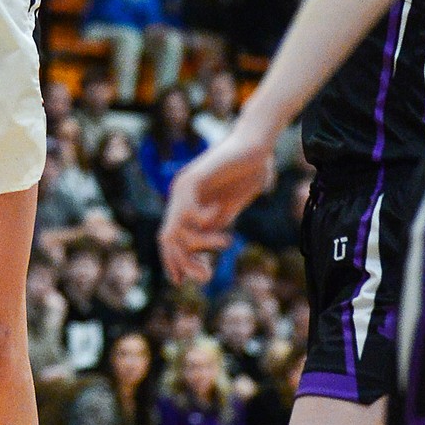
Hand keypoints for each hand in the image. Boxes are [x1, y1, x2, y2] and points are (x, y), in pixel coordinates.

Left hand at [159, 118, 275, 285]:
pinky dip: (203, 223)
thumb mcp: (228, 208)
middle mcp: (179, 196)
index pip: (171, 240)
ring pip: (175, 231)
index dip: (178, 263)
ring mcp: (183, 186)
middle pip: (167, 240)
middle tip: (207, 275)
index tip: (199, 279)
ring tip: (226, 242)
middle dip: (185, 263)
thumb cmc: (247, 173)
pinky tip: (221, 216)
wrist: (257, 145)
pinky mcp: (193, 178)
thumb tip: (204, 247)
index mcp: (187, 204)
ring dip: (201, 244)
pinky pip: (187, 212)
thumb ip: (215, 226)